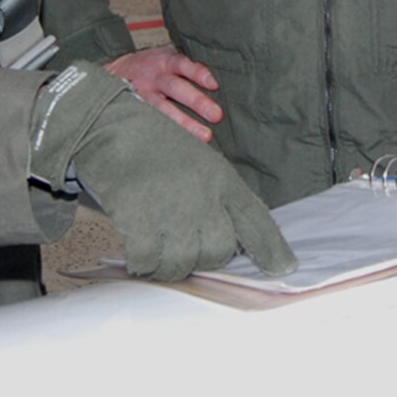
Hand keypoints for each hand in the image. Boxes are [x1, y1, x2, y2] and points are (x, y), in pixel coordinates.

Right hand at [30, 63, 295, 280]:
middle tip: (182, 252)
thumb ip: (215, 199)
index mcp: (222, 180)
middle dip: (202, 260)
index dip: (272, 249)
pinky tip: (138, 254)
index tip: (284, 269)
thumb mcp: (199, 165)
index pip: (256, 219)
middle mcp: (204, 197)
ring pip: (184, 263)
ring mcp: (174, 209)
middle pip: (218, 252)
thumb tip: (223, 239)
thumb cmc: (154, 148)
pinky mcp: (140, 220)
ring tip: (157, 257)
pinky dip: (143, 264)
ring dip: (169, 267)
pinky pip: (149, 262)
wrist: (111, 127)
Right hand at [108, 46, 221, 141]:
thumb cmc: (153, 65)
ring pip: (162, 108)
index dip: (198, 73)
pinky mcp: (134, 109)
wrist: (115, 70)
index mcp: (164, 61)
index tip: (214, 84)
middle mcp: (153, 77)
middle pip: (176, 88)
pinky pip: (150, 121)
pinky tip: (180, 145)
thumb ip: (188, 65)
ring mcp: (142, 94)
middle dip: (197, 101)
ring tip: (205, 136)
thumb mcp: (167, 56)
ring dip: (184, 123)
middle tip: (217, 115)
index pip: (183, 64)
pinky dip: (164, 132)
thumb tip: (219, 79)